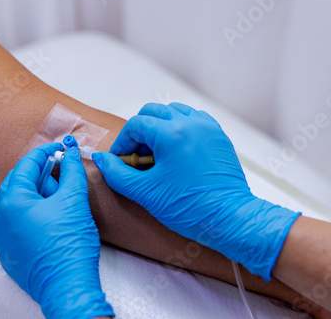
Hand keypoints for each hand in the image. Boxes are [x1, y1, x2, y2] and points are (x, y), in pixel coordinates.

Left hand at [0, 143, 113, 317]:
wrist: (68, 287)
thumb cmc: (69, 245)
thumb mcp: (74, 201)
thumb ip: (72, 171)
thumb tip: (71, 151)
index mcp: (11, 202)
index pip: (26, 165)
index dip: (46, 152)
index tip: (61, 147)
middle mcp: (0, 218)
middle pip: (18, 182)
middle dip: (41, 173)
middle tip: (62, 172)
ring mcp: (2, 237)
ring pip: (18, 202)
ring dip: (38, 193)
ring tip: (60, 197)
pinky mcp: (10, 251)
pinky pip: (17, 221)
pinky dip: (33, 212)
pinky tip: (52, 216)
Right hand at [92, 103, 299, 280]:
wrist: (229, 219)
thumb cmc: (189, 208)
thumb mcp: (145, 192)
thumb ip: (117, 173)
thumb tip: (100, 158)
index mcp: (171, 134)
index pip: (135, 125)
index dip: (122, 143)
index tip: (120, 161)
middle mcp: (191, 123)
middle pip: (153, 111)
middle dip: (139, 132)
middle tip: (137, 157)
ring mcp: (208, 127)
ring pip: (174, 112)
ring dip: (159, 127)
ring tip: (157, 154)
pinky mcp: (219, 136)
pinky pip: (193, 120)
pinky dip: (180, 128)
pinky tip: (177, 151)